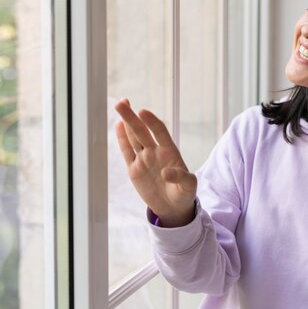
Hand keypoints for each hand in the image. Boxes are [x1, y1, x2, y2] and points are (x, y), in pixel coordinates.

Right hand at [114, 99, 196, 226]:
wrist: (173, 207)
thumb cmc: (184, 193)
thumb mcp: (189, 187)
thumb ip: (181, 178)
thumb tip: (166, 172)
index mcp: (170, 152)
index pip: (159, 132)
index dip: (152, 122)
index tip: (143, 112)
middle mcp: (155, 152)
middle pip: (142, 131)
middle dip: (132, 117)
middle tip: (123, 102)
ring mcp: (144, 159)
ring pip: (133, 138)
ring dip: (126, 122)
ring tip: (120, 105)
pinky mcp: (134, 169)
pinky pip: (127, 152)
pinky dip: (122, 139)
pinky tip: (118, 125)